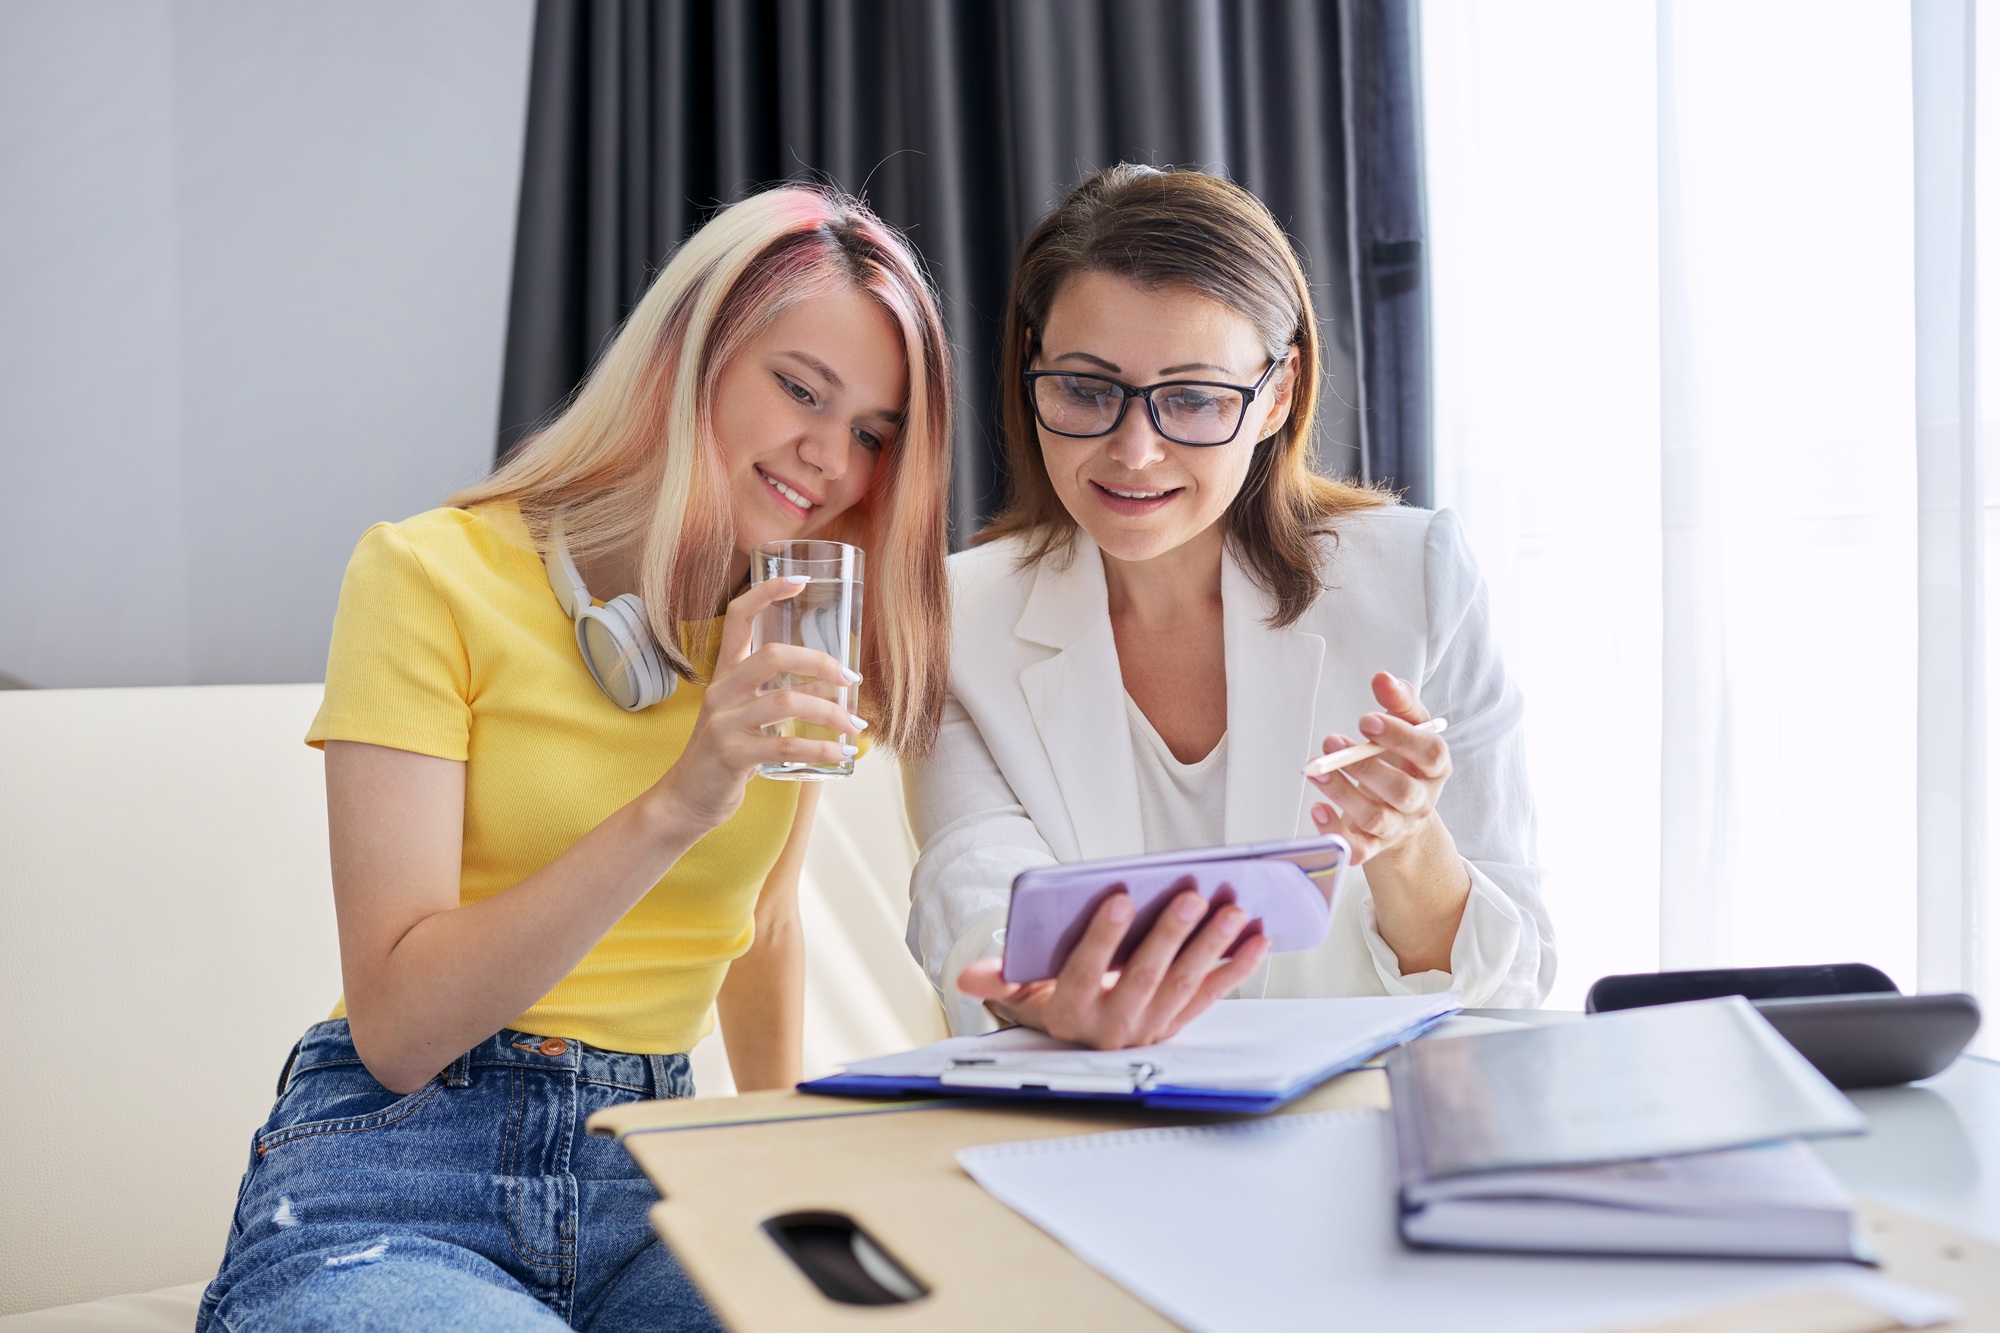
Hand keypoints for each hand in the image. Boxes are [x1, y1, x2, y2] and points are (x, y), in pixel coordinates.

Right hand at [653, 576, 863, 829]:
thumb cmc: (725, 753)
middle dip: (820, 662)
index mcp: (725, 674)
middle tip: (851, 680)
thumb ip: (779, 694)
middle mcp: (721, 691)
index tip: (801, 581)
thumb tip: (835, 686)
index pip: (739, 617)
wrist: (686, 799)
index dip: (767, 593)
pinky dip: (820, 748)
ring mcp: (723, 723)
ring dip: (831, 713)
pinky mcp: (732, 756)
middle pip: (774, 656)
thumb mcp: (745, 715)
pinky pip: (785, 746)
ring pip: (786, 701)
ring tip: (856, 727)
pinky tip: (841, 754)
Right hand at [955, 886, 1271, 1049]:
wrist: (1078, 1036)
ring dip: (1211, 948)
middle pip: (1144, 978)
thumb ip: (1000, 978)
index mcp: (1070, 1011)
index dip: (1103, 937)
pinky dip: (1236, 967)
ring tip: (1232, 909)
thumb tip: (967, 978)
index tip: (1121, 897)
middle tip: (1190, 895)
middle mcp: (1113, 1026)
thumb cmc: (1050, 994)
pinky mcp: (1180, 1022)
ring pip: (1184, 985)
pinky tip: (1257, 938)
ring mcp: (1152, 1027)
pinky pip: (1212, 994)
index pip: (1085, 971)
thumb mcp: (1021, 989)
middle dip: (1169, 936)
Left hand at [1308, 672, 1451, 867]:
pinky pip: (1357, 848)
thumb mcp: (1408, 727)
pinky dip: (1336, 832)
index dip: (1400, 737)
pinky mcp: (1373, 846)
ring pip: (1374, 818)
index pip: (1428, 754)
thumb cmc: (1403, 760)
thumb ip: (1399, 701)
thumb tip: (1383, 679)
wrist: (1403, 812)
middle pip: (1401, 791)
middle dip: (1365, 767)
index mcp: (1435, 768)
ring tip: (1316, 770)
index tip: (1365, 719)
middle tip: (1332, 742)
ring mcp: (1397, 826)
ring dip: (1342, 793)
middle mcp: (1420, 801)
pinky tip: (1318, 809)